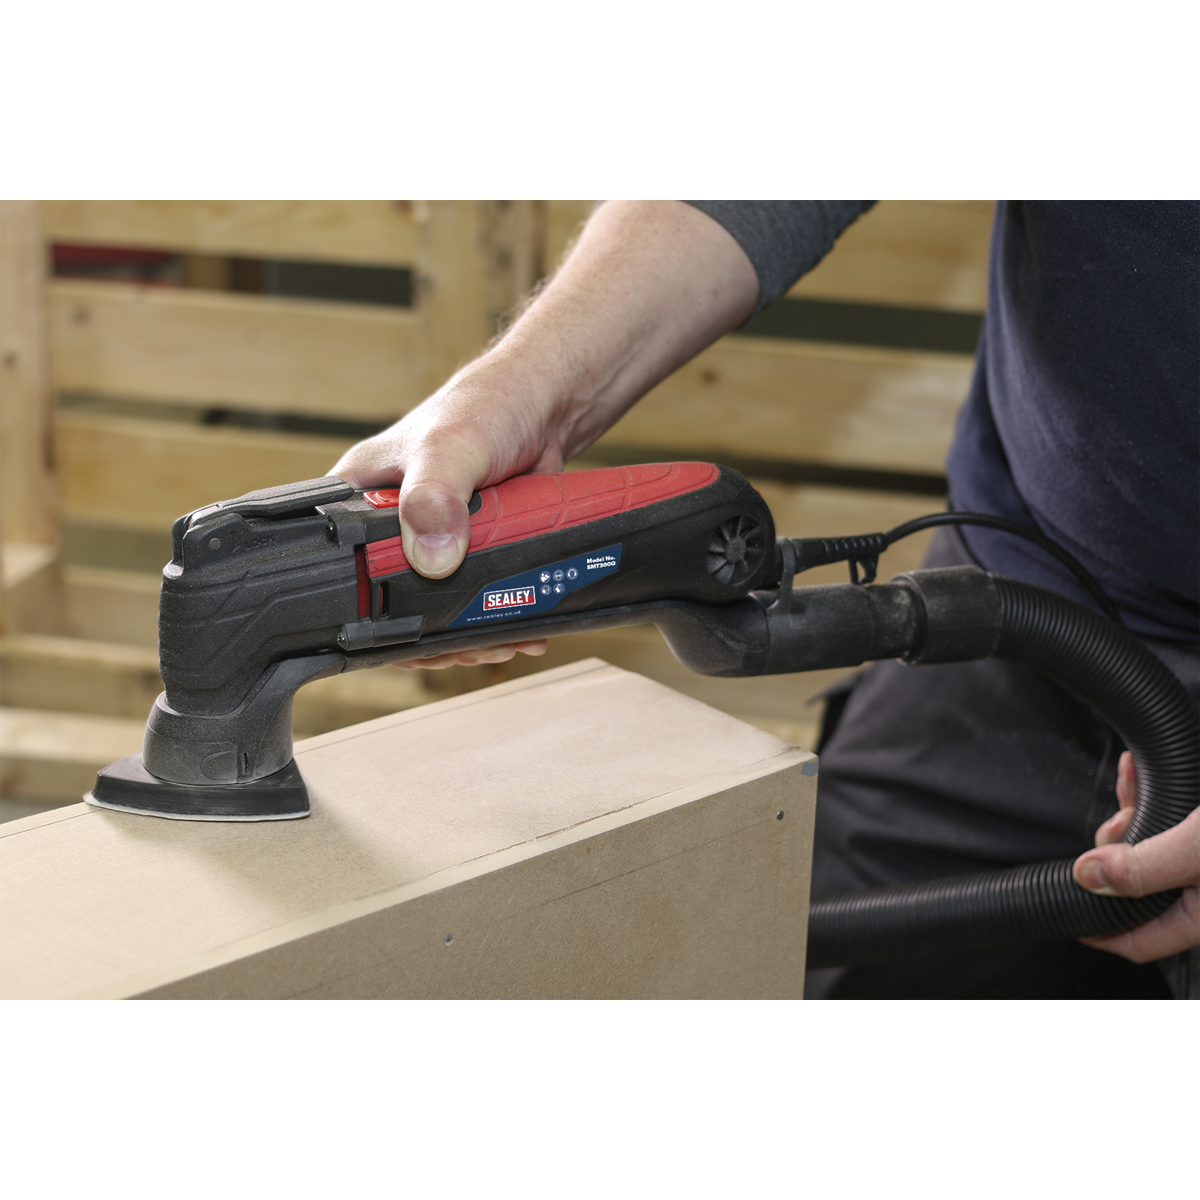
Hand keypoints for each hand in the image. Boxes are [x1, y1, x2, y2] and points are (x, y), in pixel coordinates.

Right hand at [333, 361, 558, 666]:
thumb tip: (431, 555)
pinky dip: (496, 621)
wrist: (544, 408)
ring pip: (438, 610)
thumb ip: (434, 497)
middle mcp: (388, 529)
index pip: (338, 572)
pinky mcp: (470, 553)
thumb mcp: (449, 448)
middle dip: (430, 636)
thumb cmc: (484, 408)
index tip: (407, 635)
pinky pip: (475, 601)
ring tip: (498, 643)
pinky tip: (519, 630)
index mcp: (355, 502)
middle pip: (392, 605)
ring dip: (468, 634)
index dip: (367, 612)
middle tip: (464, 647)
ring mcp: (431, 545)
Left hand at [1074, 751, 1199, 961]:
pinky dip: (1147, 792)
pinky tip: (1135, 768)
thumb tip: (1089, 879)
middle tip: (1115, 828)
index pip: (1140, 941)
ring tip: (1131, 788)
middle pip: (1136, 885)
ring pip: (1149, 844)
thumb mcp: (1199, 849)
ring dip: (1131, 813)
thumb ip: (1145, 868)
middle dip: (1114, 851)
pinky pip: (1169, 816)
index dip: (1096, 929)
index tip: (1062, 910)